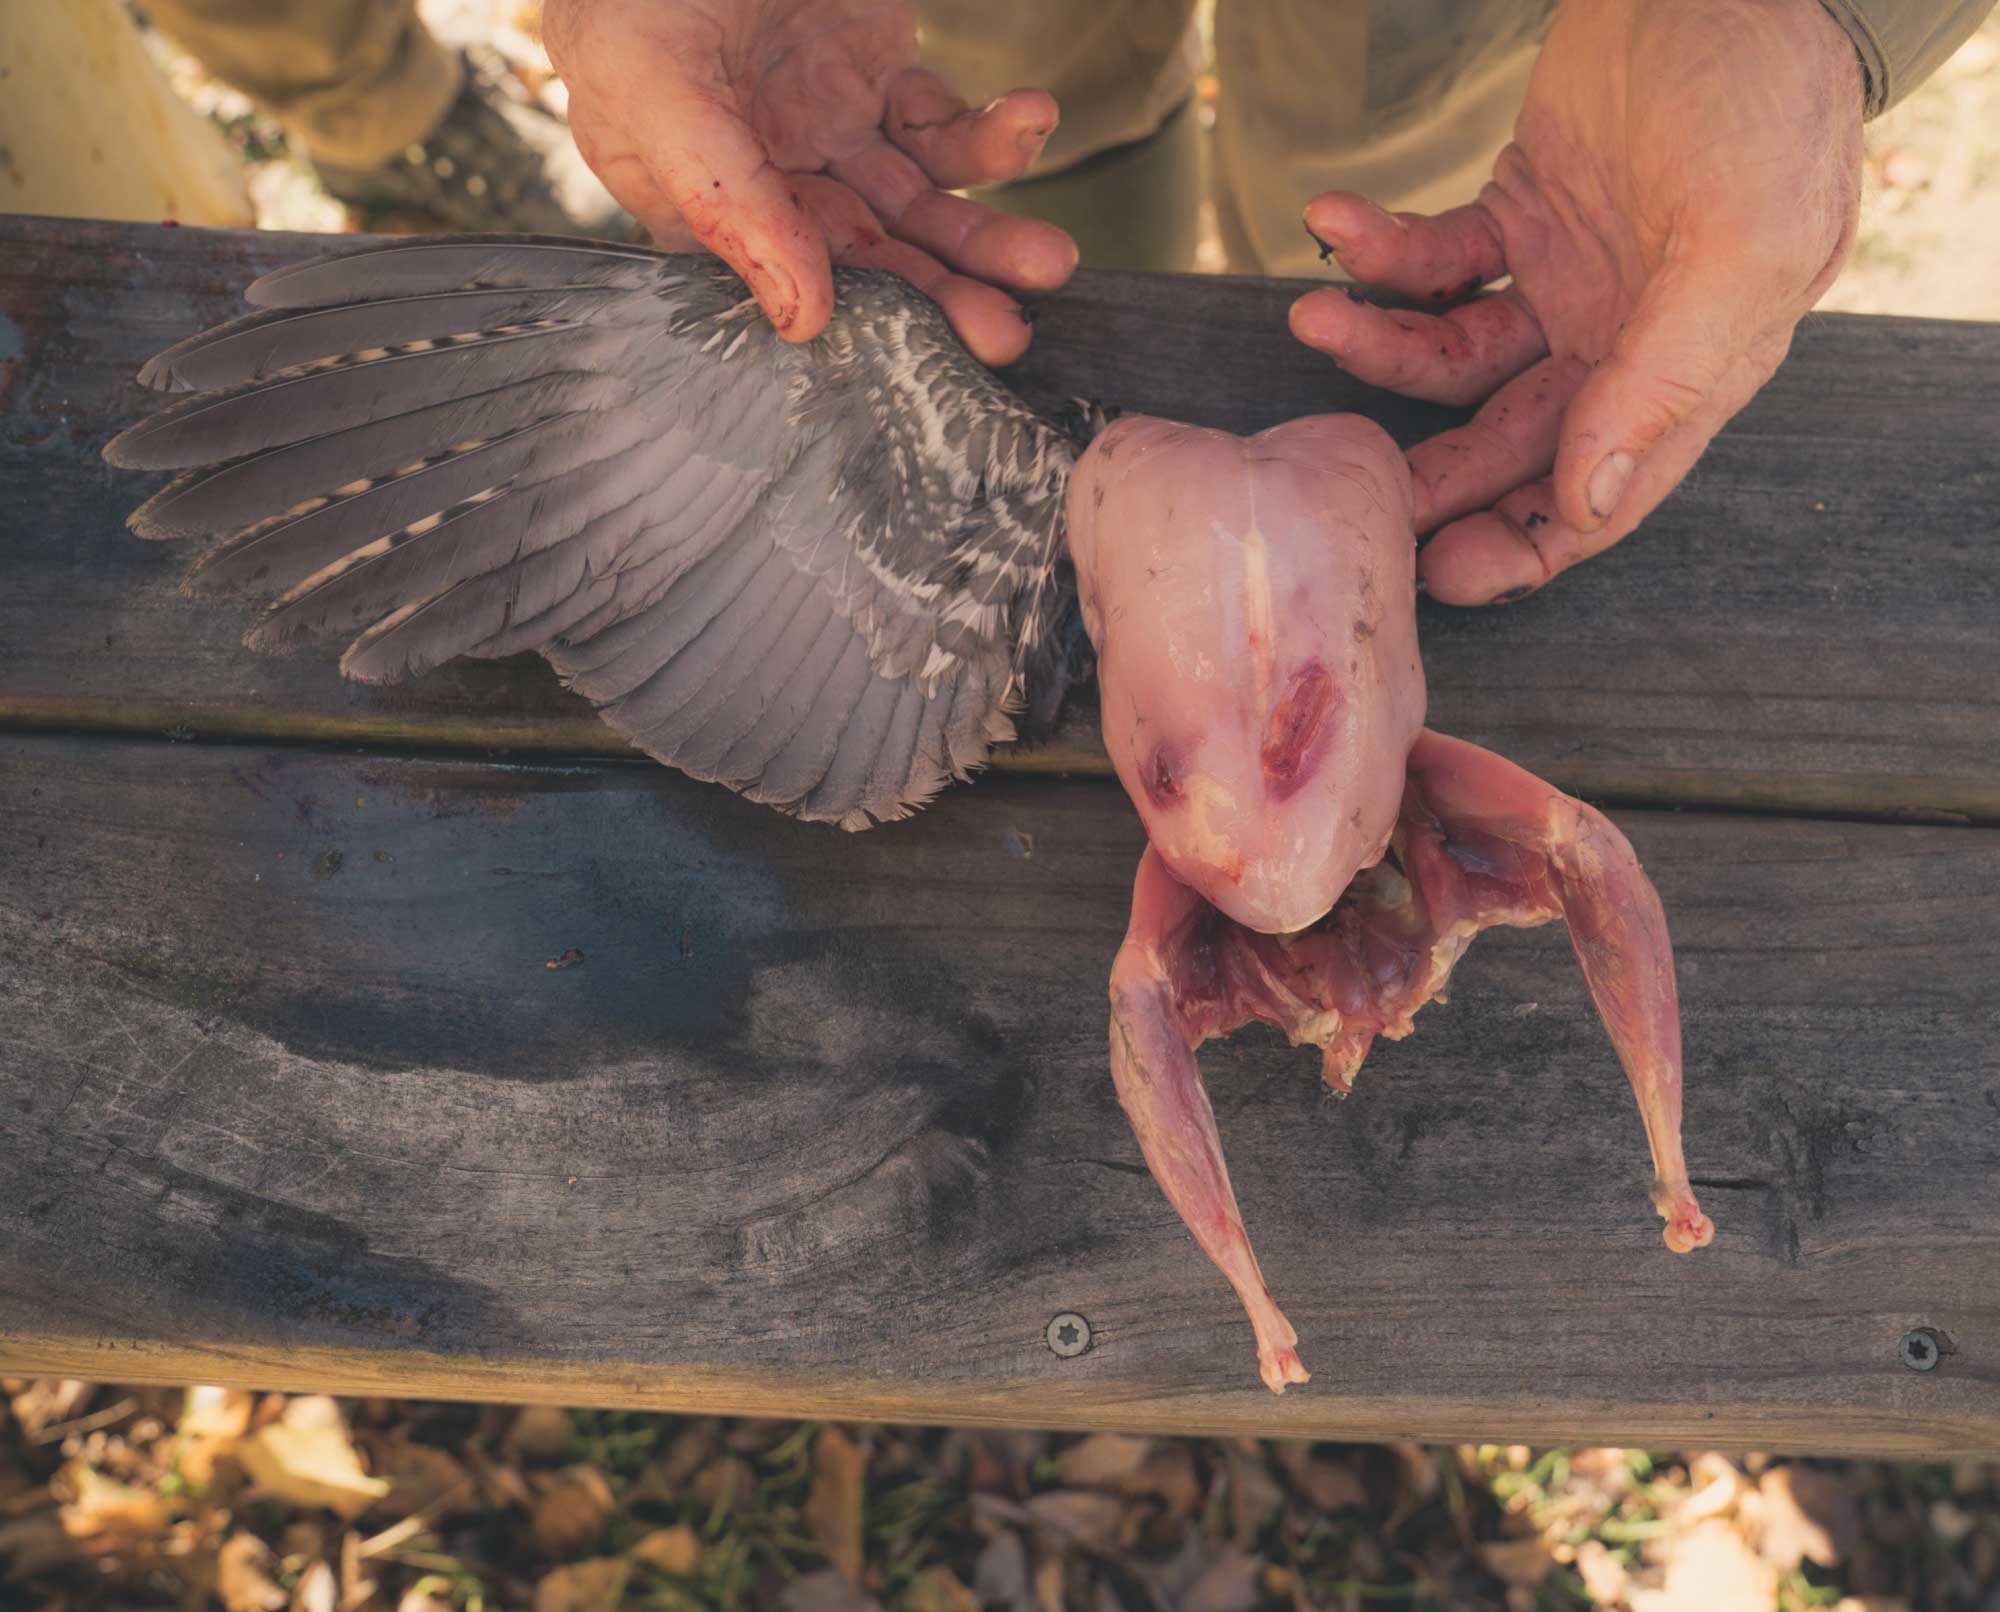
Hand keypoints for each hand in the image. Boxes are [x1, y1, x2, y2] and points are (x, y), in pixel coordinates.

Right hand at [543, 0, 1078, 364]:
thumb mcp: (658, 88)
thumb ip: (724, 200)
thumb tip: (801, 320)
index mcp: (704, 206)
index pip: (793, 286)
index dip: (870, 320)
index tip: (938, 348)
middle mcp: (774, 180)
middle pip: (875, 260)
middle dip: (946, 296)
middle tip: (1008, 332)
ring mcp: (831, 129)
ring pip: (923, 206)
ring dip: (987, 237)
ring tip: (1050, 259)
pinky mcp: (877, 75)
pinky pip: (944, 124)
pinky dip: (993, 134)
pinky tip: (1030, 120)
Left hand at [1288, 0, 1863, 603]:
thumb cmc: (1762, 105)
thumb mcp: (1739, 250)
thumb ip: (1665, 384)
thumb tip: (1591, 505)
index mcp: (1689, 372)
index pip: (1598, 498)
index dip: (1521, 549)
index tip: (1439, 575)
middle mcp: (1621, 343)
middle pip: (1508, 446)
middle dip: (1430, 477)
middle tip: (1352, 492)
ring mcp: (1565, 281)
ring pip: (1453, 359)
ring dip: (1378, 349)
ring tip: (1316, 321)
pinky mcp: (1518, 215)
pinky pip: (1435, 260)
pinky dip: (1380, 252)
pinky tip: (1334, 223)